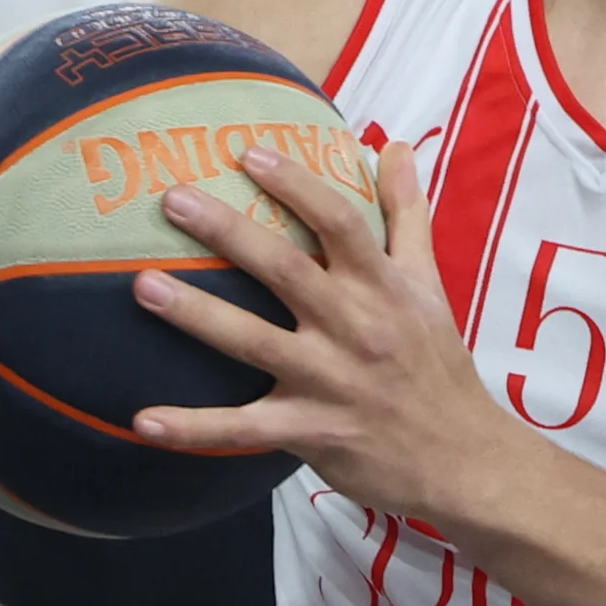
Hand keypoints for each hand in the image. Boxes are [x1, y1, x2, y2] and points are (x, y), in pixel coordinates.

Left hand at [129, 139, 511, 518]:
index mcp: (381, 287)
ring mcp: (329, 382)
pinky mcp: (310, 432)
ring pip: (253, 342)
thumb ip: (407, 215)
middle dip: (228, 232)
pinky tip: (142, 421)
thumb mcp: (430, 285)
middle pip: (285, 270)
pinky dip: (193, 429)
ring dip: (196, 315)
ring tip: (143, 287)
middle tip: (172, 199)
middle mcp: (353, 327)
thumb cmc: (436, 365)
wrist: (463, 459)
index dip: (297, 185)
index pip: (340, 222)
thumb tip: (397, 147)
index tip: (249, 153)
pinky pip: (242, 431)